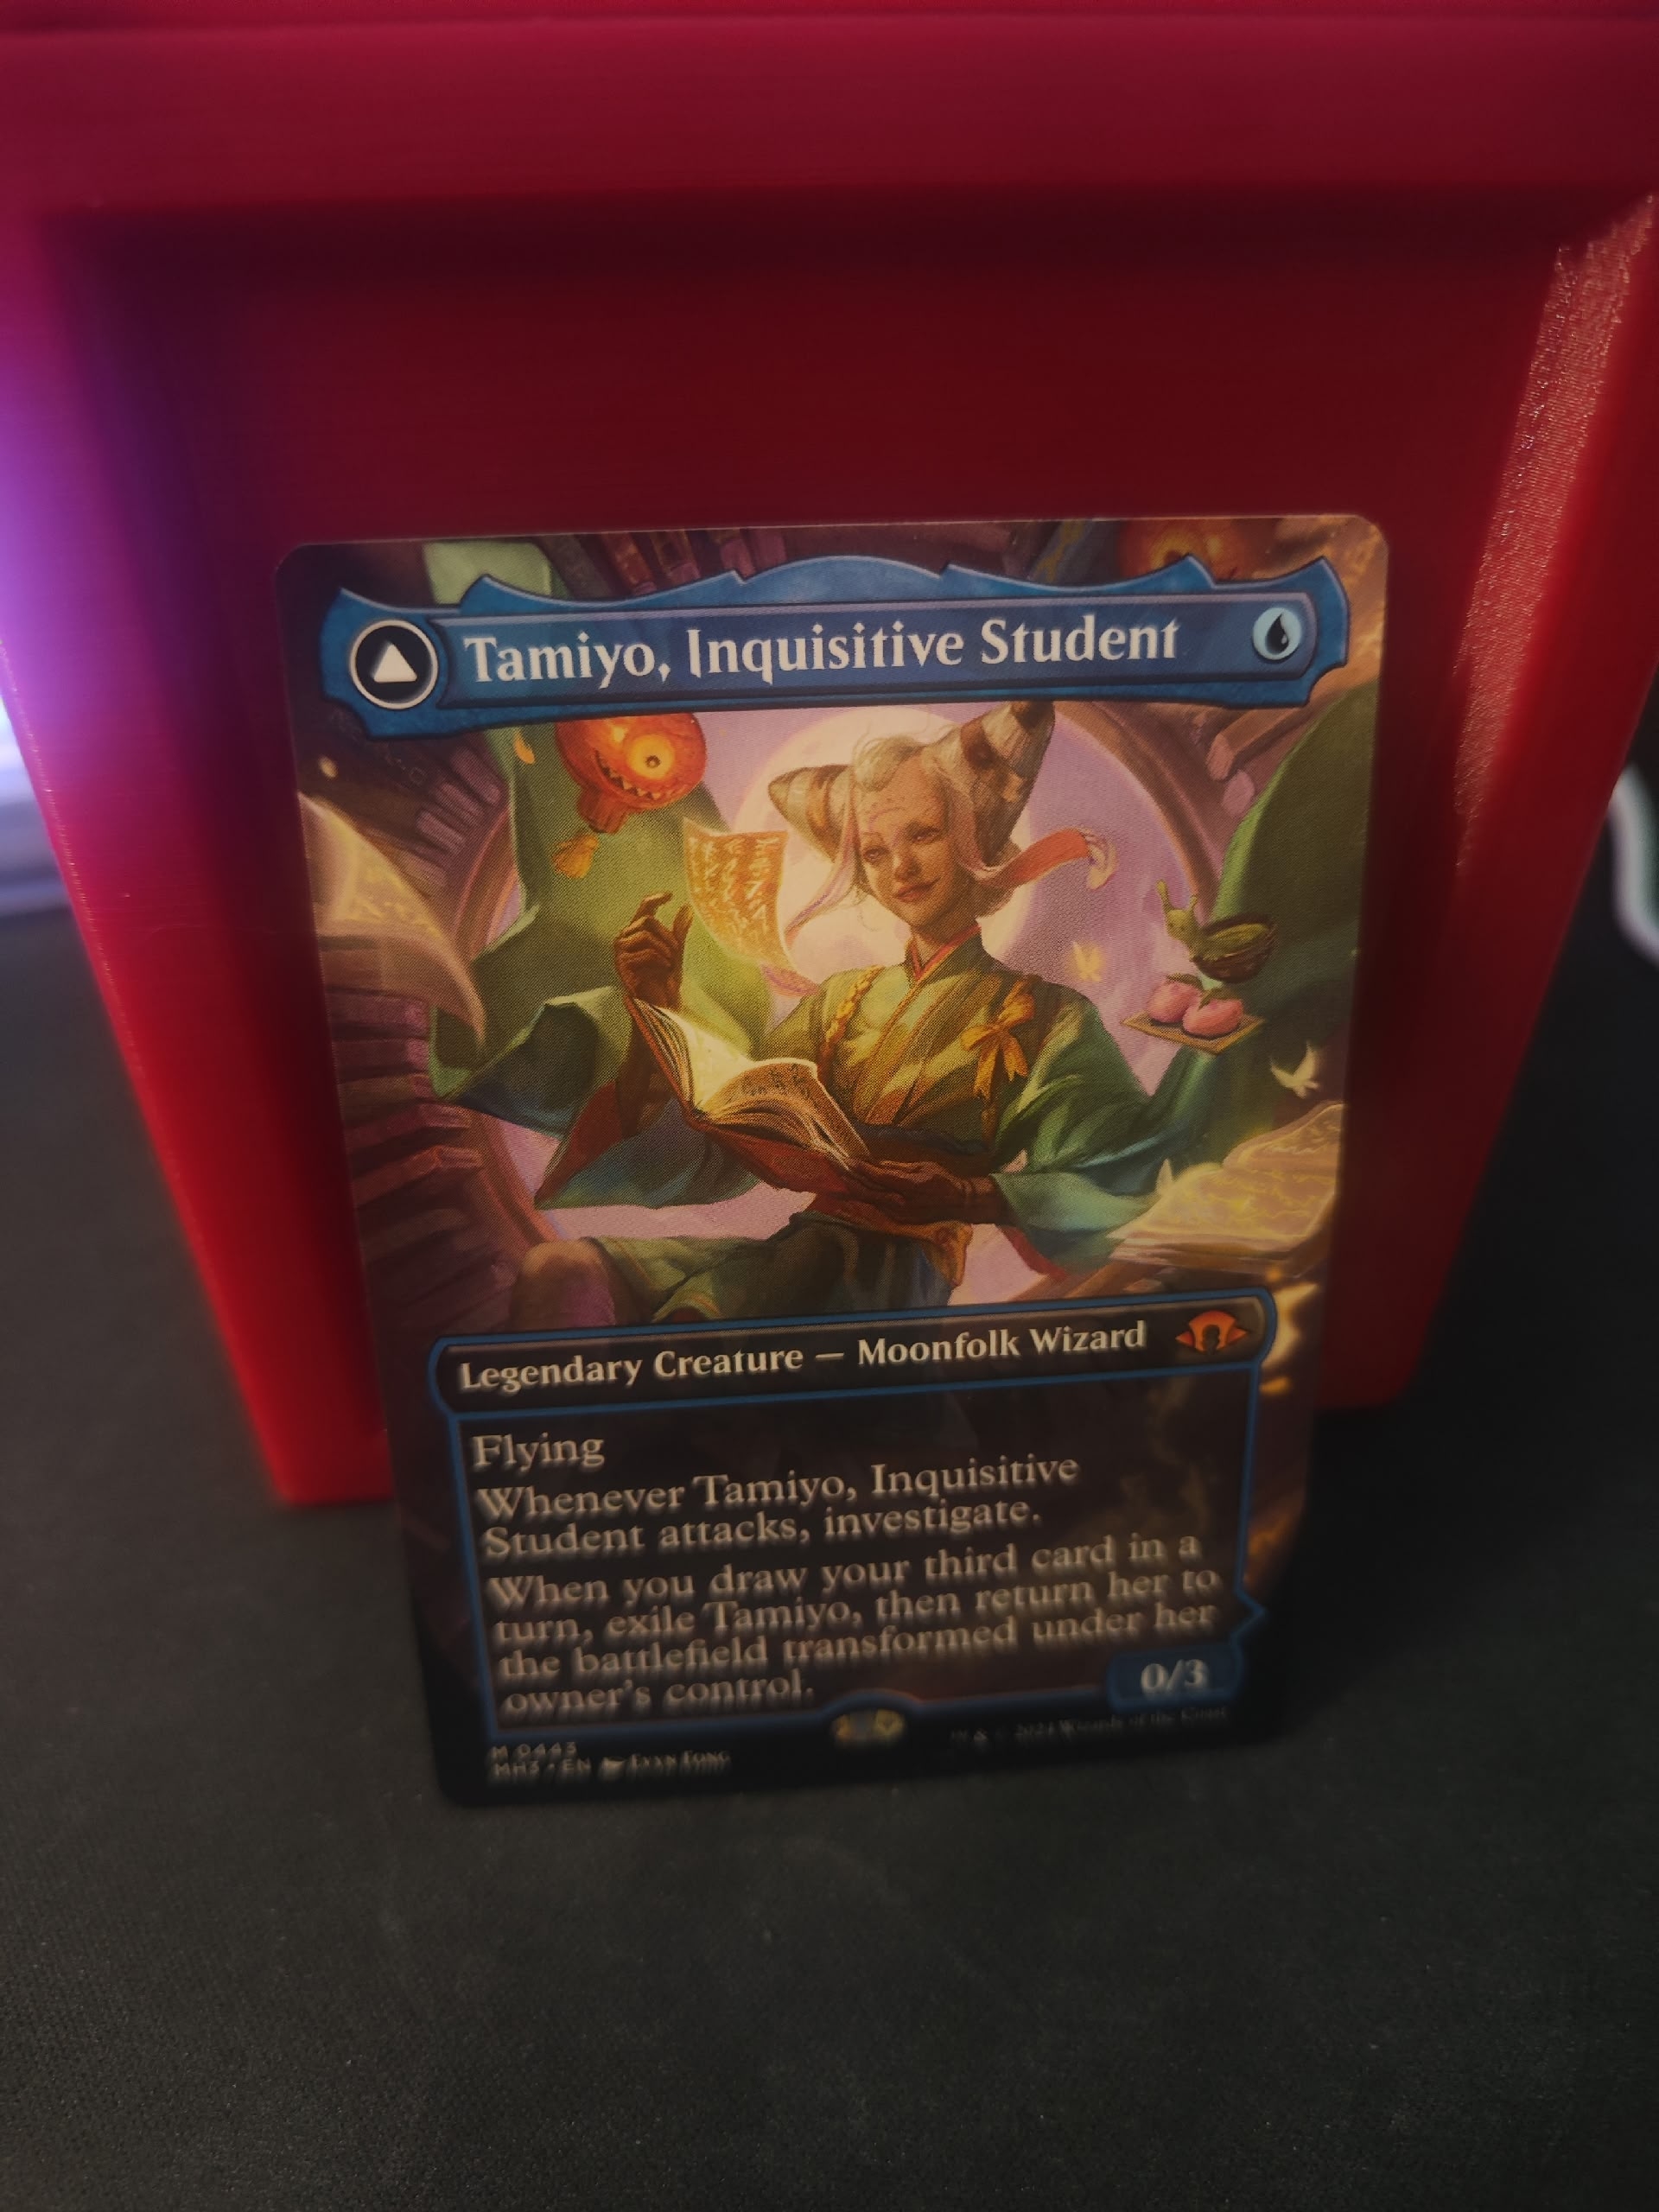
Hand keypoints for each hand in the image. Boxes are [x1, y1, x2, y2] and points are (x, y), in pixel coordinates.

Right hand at [615, 892, 691, 1007]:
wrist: (660, 1001)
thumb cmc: (666, 977)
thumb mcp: (676, 950)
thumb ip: (679, 930)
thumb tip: (687, 907)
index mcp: (638, 931)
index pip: (644, 907)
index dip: (656, 899)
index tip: (671, 895)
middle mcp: (625, 937)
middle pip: (647, 920)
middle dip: (667, 934)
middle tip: (677, 950)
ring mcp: (620, 950)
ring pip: (645, 934)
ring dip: (663, 948)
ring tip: (670, 961)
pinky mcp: (620, 963)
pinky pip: (644, 952)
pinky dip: (658, 959)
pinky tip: (664, 967)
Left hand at [839, 1155, 1005, 1225]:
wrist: (958, 1204)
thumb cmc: (942, 1180)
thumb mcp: (922, 1167)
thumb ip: (898, 1167)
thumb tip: (877, 1164)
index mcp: (909, 1187)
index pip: (879, 1177)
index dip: (862, 1169)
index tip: (848, 1160)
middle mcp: (901, 1203)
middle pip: (869, 1192)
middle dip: (850, 1180)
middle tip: (836, 1168)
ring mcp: (898, 1214)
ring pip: (870, 1201)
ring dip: (854, 1190)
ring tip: (841, 1178)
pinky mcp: (898, 1220)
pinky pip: (877, 1208)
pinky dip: (865, 1198)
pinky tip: (855, 1191)